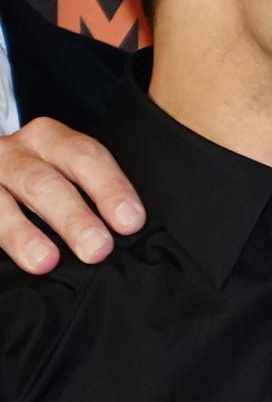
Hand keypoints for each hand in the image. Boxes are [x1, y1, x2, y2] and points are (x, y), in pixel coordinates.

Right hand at [0, 117, 143, 272]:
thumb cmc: (42, 180)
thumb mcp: (64, 172)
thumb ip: (91, 193)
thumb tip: (127, 231)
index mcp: (50, 140)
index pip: (85, 157)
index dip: (110, 188)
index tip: (129, 221)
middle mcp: (13, 153)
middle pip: (44, 182)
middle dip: (73, 217)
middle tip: (97, 248)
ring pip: (2, 203)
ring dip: (24, 234)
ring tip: (45, 261)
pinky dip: (1, 238)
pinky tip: (16, 260)